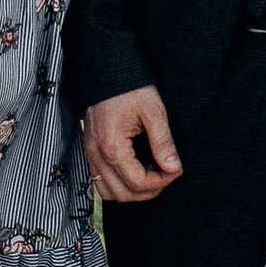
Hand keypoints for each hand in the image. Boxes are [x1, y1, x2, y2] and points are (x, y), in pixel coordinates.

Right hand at [85, 86, 181, 203]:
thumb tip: (174, 167)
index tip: (175, 170)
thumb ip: (163, 142)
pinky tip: (135, 170)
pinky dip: (119, 184)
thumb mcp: (153, 111)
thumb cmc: (130, 88)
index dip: (161, 182)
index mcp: (112, 146)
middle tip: (166, 174)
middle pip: (123, 194)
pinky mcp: (90, 151)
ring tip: (151, 175)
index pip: (138, 183)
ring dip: (132, 191)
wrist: (107, 72)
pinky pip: (100, 181)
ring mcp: (90, 154)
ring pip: (109, 192)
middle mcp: (97, 154)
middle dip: (149, 190)